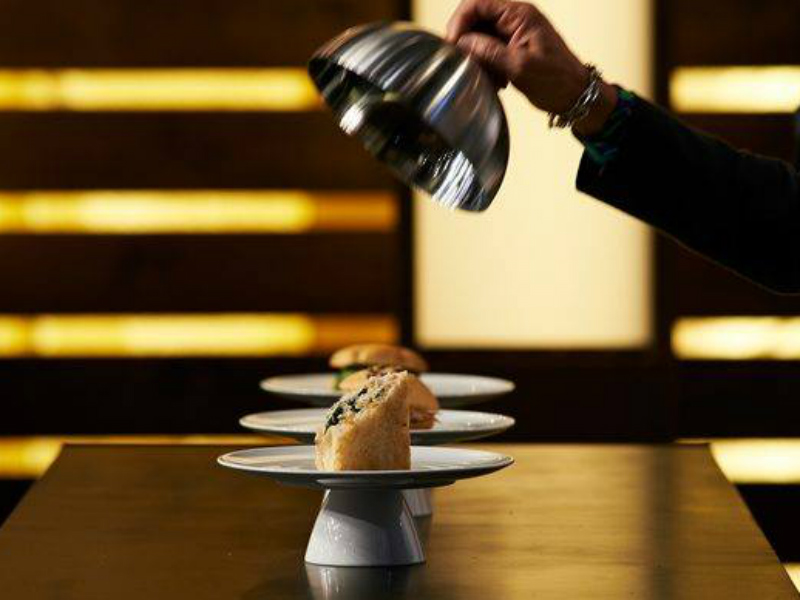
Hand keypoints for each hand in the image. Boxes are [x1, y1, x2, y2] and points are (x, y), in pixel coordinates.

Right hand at [446, 0, 616, 134]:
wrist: (577, 96)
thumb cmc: (556, 81)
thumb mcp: (519, 67)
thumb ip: (488, 51)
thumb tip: (462, 43)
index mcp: (519, 15)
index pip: (477, 4)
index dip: (459, 21)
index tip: (452, 45)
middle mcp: (516, 19)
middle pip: (477, 19)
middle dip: (468, 42)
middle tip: (466, 65)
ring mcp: (515, 33)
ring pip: (481, 36)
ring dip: (478, 57)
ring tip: (487, 78)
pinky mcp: (514, 48)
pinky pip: (490, 50)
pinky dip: (487, 65)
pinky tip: (496, 82)